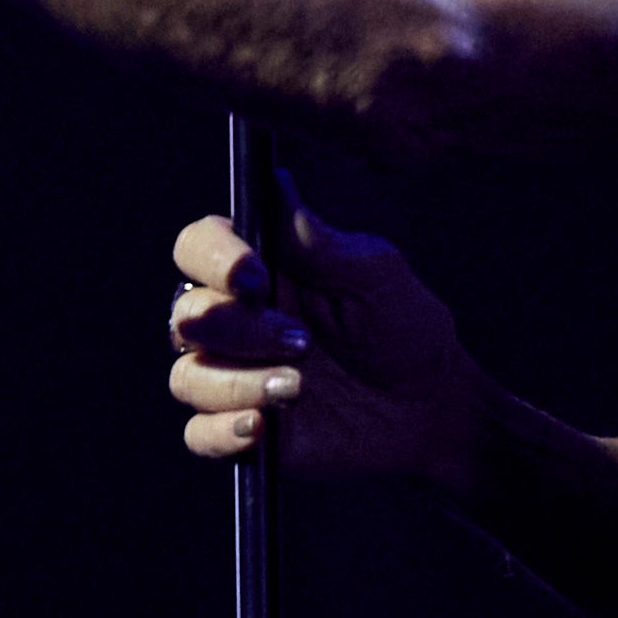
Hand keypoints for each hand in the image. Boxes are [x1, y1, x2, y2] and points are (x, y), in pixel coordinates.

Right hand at [167, 192, 490, 486]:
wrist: (431, 405)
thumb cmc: (403, 326)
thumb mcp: (372, 275)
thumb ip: (315, 239)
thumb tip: (274, 182)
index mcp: (255, 270)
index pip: (197, 248)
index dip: (212, 259)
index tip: (254, 277)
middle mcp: (233, 321)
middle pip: (186, 315)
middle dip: (238, 329)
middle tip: (301, 340)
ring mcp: (233, 377)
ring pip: (187, 377)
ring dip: (237, 382)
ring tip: (297, 387)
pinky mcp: (243, 430)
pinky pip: (199, 435)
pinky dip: (222, 431)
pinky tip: (260, 427)